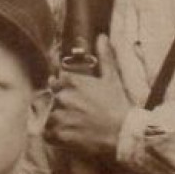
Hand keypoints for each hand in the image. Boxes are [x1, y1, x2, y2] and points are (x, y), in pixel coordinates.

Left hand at [46, 34, 131, 158]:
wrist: (125, 134)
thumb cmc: (118, 106)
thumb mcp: (111, 79)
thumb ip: (104, 57)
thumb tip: (101, 37)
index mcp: (71, 81)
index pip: (55, 81)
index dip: (63, 89)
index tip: (74, 97)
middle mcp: (62, 96)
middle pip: (52, 99)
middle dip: (62, 105)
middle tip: (78, 114)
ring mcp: (60, 115)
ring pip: (49, 116)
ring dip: (58, 121)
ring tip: (76, 126)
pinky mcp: (60, 133)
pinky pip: (48, 134)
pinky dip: (55, 136)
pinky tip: (69, 136)